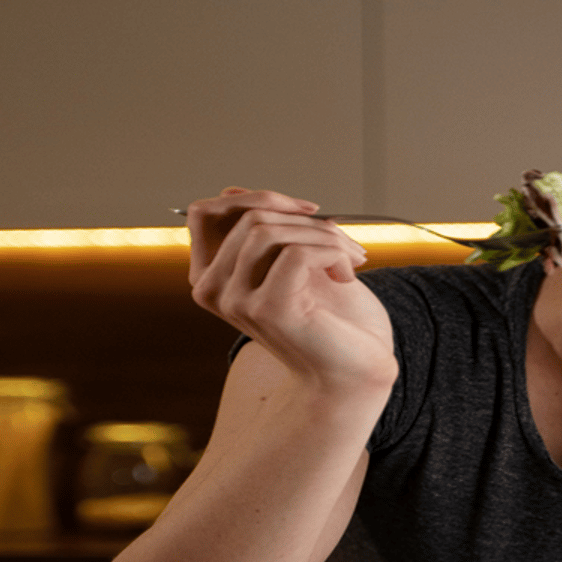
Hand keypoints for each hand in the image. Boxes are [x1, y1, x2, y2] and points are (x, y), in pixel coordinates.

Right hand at [185, 187, 396, 389]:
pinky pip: (296, 252)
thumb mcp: (293, 261)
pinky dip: (333, 253)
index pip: (204, 212)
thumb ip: (264, 231)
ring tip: (351, 256)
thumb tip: (232, 191)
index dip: (255, 198)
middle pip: (247, 217)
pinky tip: (348, 275)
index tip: (305, 210)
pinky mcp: (268, 309)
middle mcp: (213, 291)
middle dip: (304, 218)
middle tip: (343, 239)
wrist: (356, 370)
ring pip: (270, 230)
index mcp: (212, 278)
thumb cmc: (332, 320)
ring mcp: (236, 301)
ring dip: (324, 235)